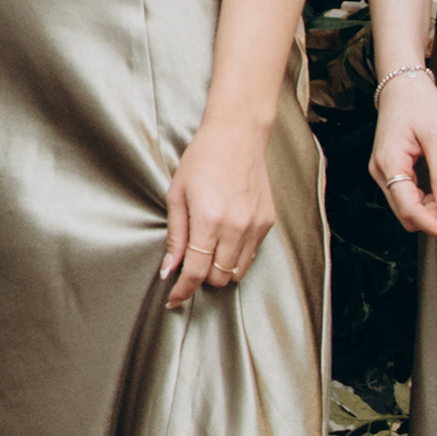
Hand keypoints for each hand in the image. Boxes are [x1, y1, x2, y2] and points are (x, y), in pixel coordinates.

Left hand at [159, 119, 280, 304]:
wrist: (237, 136)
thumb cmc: (202, 159)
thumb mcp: (177, 195)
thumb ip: (175, 236)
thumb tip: (169, 269)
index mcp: (208, 220)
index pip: (195, 271)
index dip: (183, 290)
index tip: (174, 299)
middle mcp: (235, 227)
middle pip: (218, 278)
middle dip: (201, 278)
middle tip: (190, 263)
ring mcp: (255, 226)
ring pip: (237, 272)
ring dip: (220, 270)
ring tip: (208, 251)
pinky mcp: (267, 222)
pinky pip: (251, 255)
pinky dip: (236, 256)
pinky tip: (226, 238)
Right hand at [370, 62, 436, 242]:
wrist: (402, 83)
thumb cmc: (419, 103)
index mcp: (389, 163)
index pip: (410, 210)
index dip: (434, 226)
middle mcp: (379, 171)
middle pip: (406, 214)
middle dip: (432, 219)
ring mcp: (381, 171)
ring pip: (405, 208)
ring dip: (429, 210)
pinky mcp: (388, 169)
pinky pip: (405, 196)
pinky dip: (424, 200)